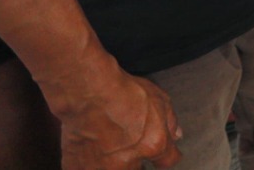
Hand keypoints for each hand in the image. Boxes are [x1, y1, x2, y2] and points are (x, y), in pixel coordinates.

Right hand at [57, 72, 181, 169]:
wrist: (88, 93)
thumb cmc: (122, 91)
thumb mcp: (159, 99)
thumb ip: (170, 122)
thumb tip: (176, 135)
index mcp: (153, 145)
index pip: (168, 162)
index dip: (164, 157)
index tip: (160, 153)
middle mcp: (128, 162)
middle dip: (136, 162)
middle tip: (128, 145)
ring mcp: (101, 167)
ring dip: (111, 163)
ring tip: (107, 146)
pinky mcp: (77, 166)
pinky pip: (85, 168)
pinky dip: (88, 162)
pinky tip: (88, 149)